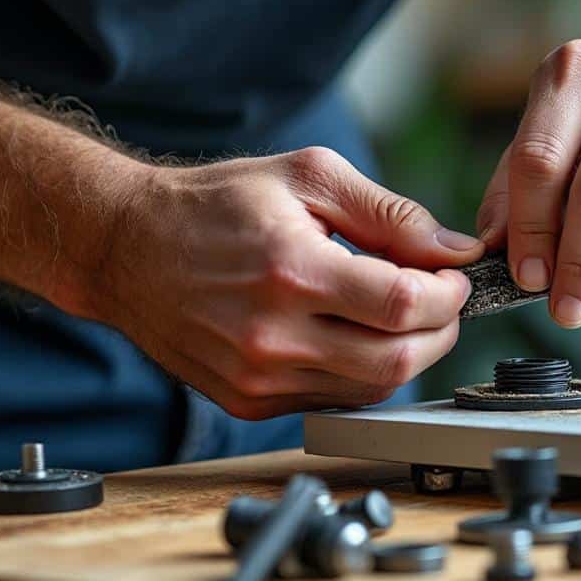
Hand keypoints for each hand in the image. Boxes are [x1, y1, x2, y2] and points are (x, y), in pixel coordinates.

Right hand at [90, 148, 483, 418]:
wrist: (126, 249)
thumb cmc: (215, 204)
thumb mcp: (307, 178)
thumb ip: (389, 214)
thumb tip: (454, 249)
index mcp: (292, 270)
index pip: (406, 305)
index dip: (449, 296)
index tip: (454, 279)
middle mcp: (273, 335)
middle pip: (399, 361)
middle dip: (441, 333)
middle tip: (442, 302)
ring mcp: (258, 377)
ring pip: (372, 389)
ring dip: (407, 355)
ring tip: (398, 315)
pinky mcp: (248, 402)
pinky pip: (334, 401)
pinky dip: (362, 374)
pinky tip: (353, 336)